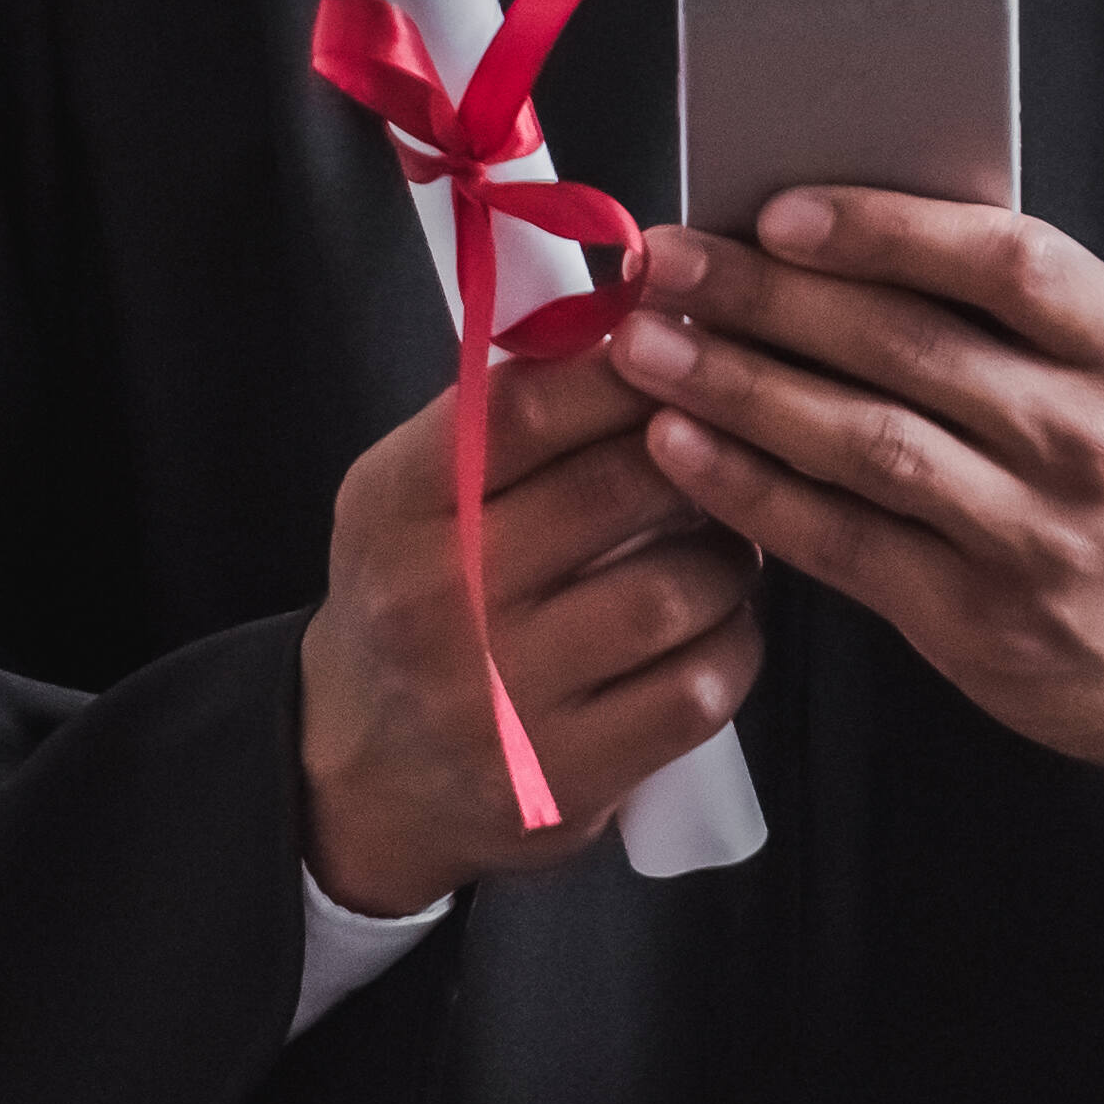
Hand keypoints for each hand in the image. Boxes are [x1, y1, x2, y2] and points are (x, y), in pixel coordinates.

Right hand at [300, 350, 762, 915]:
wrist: (369, 772)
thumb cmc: (420, 598)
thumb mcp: (416, 494)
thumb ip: (508, 414)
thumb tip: (647, 324)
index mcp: (396, 507)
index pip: (526, 410)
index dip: (625, 368)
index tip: (684, 344)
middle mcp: (439, 601)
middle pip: (618, 490)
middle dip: (699, 455)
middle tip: (727, 446)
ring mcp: (502, 699)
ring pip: (676, 589)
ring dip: (728, 554)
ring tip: (724, 542)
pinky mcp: (566, 778)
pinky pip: (698, 686)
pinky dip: (734, 641)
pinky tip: (719, 623)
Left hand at [608, 193, 1103, 832]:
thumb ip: (1042, 304)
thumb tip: (877, 226)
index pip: (1000, 261)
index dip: (883, 230)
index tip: (781, 207)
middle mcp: (1086, 437)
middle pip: (902, 348)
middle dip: (764, 296)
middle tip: (666, 261)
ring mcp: (1030, 536)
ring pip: (859, 443)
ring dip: (736, 388)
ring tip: (644, 347)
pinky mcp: (977, 622)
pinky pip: (842, 543)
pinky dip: (752, 493)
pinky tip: (681, 449)